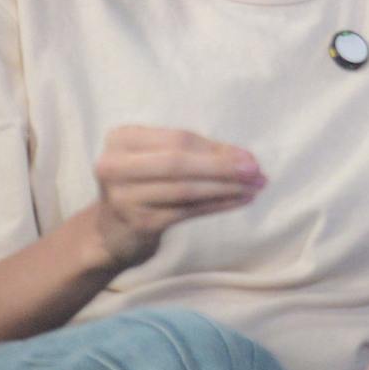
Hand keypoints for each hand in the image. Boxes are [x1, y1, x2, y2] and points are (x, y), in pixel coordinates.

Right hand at [89, 125, 264, 271]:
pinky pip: (187, 211)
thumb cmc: (144, 184)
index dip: (216, 148)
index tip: (249, 156)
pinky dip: (217, 205)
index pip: (178, 139)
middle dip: (223, 167)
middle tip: (257, 172)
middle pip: (179, 162)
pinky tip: (238, 201)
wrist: (111, 230)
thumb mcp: (159, 159)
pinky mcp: (139, 222)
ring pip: (186, 189)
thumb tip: (244, 157)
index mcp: (122, 139)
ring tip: (254, 187)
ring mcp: (125, 196)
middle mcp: (115, 166)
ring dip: (226, 188)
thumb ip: (196, 152)